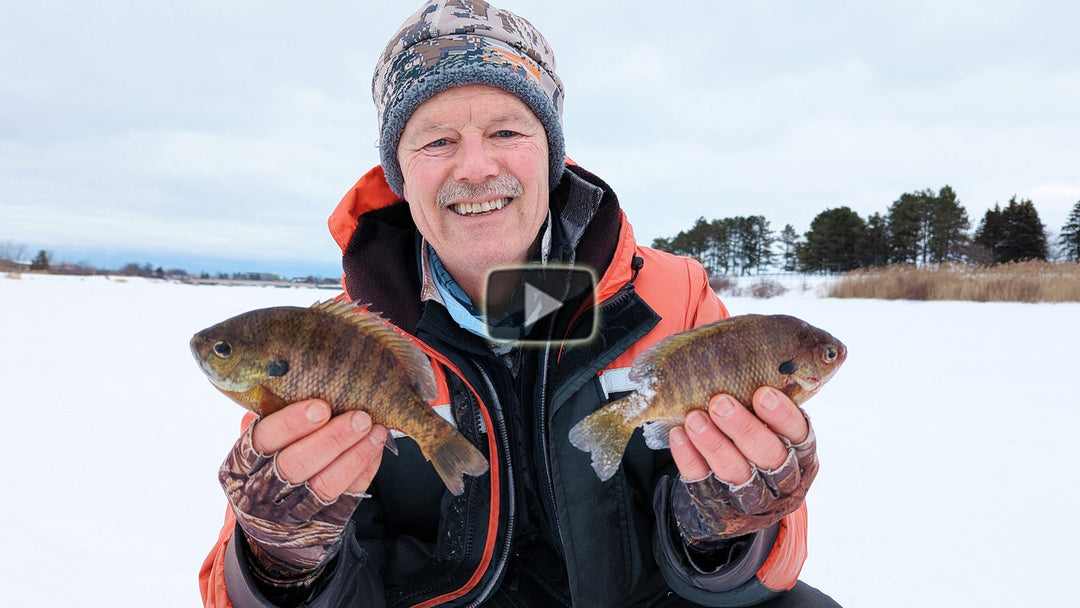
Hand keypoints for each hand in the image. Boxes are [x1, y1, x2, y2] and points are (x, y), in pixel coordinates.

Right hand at [219, 399, 387, 583]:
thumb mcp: (258, 453)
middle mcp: (259, 493)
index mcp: (239, 466)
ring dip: (354, 455)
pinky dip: (364, 471)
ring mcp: (289, 515)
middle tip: (359, 417)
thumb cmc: (268, 473)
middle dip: (331, 439)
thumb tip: (297, 384)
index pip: (263, 440)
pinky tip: (375, 449)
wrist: (273, 535)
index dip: (291, 423)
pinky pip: (346, 498)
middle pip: (295, 465)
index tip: (321, 406)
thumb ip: (273, 424)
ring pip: (324, 485)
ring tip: (375, 430)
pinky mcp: (318, 527)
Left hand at [667, 387, 817, 540]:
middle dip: (743, 428)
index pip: (799, 435)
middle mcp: (784, 481)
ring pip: (736, 474)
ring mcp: (753, 500)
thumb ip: (768, 405)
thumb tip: (752, 358)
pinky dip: (689, 458)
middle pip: (769, 457)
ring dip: (714, 444)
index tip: (762, 393)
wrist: (733, 500)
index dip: (782, 416)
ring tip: (694, 418)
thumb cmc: (755, 442)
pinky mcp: (721, 509)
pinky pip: (703, 483)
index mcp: (802, 455)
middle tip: (720, 402)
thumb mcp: (771, 429)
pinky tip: (678, 435)